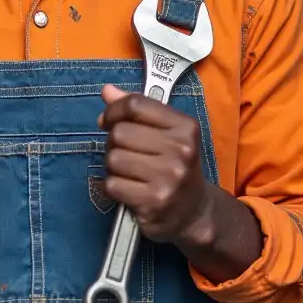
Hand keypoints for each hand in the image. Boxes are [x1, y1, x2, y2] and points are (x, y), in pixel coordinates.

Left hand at [97, 83, 212, 246]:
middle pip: (120, 132)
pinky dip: (114, 188)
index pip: (135, 104)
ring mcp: (169, 178)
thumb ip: (137, 110)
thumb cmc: (175, 167)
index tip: (109, 121)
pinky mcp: (154, 202)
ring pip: (113, 159)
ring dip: (113, 167)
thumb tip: (107, 91)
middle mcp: (181, 150)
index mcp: (185, 127)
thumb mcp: (166, 133)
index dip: (114, 111)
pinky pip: (112, 185)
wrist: (195, 212)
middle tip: (126, 154)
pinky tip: (130, 190)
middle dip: (114, 143)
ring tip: (130, 173)